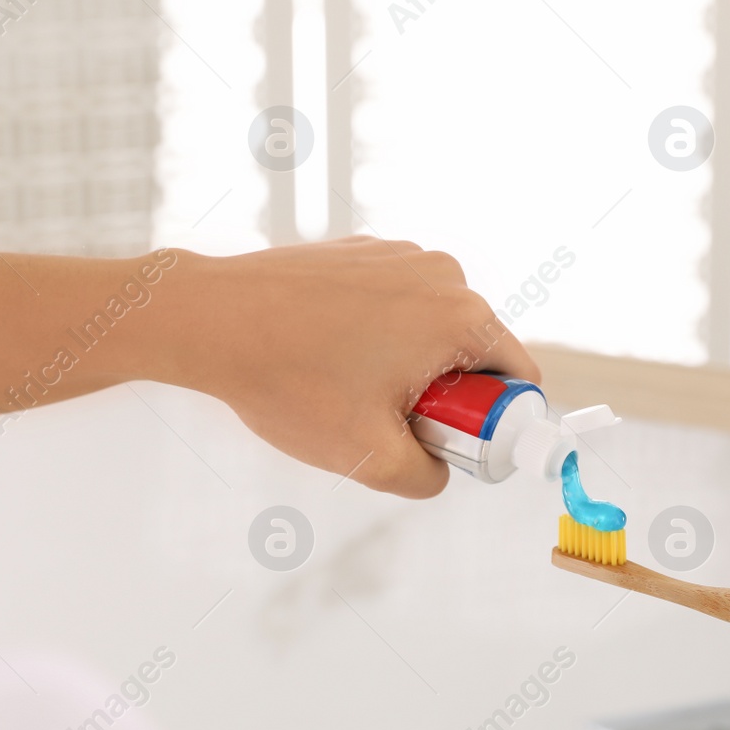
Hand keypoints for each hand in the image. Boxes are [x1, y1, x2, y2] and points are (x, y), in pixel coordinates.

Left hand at [164, 236, 538, 498]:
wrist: (211, 319)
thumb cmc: (288, 382)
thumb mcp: (369, 459)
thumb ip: (428, 477)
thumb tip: (441, 468)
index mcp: (462, 318)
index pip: (518, 380)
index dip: (492, 423)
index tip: (440, 438)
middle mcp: (443, 275)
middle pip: (477, 353)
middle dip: (446, 395)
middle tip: (385, 420)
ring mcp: (403, 256)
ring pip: (434, 330)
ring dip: (410, 365)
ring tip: (347, 385)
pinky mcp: (366, 251)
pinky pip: (398, 305)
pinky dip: (379, 334)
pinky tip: (327, 353)